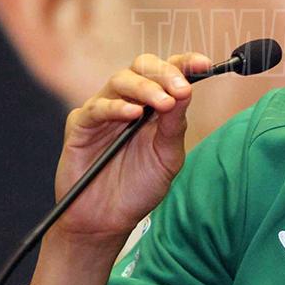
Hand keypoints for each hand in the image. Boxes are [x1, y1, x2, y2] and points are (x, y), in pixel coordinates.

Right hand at [51, 52, 210, 240]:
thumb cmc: (139, 187)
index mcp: (154, 104)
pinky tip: (132, 114)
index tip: (204, 64)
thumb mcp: (167, 156)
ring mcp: (104, 110)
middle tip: (180, 89)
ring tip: (162, 103)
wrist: (107, 221)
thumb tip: (186, 91)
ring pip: (120, 79)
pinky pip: (97, 107)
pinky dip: (116, 107)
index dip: (186, 63)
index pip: (169, 72)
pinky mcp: (81, 124)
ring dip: (145, 88)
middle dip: (165, 72)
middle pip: (143, 67)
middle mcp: (129, 100)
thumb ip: (174, 124)